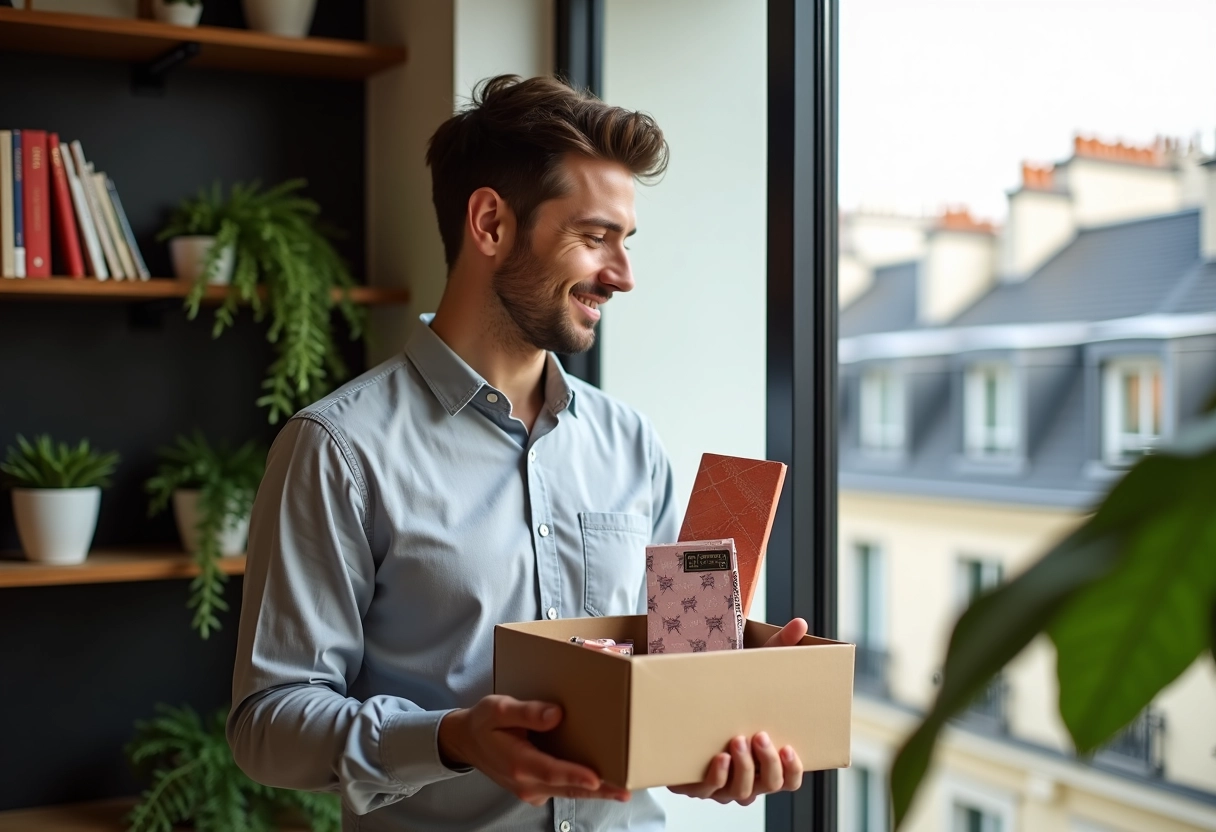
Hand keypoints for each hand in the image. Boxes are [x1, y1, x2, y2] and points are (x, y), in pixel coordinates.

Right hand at [438, 695, 630, 806]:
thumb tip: (555, 714)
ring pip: (568, 792)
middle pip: (567, 788)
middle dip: (599, 790)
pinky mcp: (537, 790)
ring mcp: (531, 790)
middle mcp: (525, 783)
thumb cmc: (484, 722)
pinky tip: (602, 779)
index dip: (575, 775)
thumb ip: (526, 712)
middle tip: (625, 791)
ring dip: (595, 791)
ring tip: (622, 787)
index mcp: (516, 762)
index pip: (551, 771)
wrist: (467, 742)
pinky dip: (581, 785)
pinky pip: (562, 790)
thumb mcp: (498, 708)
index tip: (598, 779)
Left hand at [667, 618, 808, 804]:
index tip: (789, 747)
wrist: (679, 698)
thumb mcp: (751, 670)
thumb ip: (778, 648)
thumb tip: (799, 623)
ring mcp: (720, 783)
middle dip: (766, 765)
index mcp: (765, 758)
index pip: (789, 778)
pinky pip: (707, 790)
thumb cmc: (725, 690)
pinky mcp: (692, 783)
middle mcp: (747, 776)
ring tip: (736, 739)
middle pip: (768, 786)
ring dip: (743, 770)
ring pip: (740, 792)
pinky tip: (718, 758)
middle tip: (759, 736)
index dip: (793, 769)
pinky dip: (715, 777)